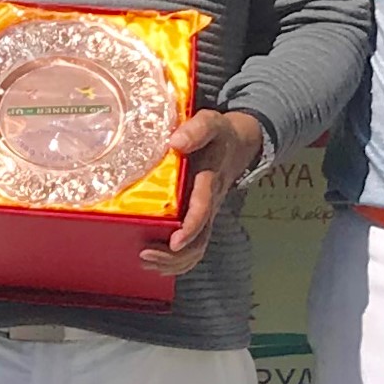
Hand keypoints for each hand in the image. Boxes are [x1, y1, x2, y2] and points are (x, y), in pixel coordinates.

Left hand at [144, 110, 265, 279]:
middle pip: (199, 240)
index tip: (175, 241)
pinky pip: (192, 246)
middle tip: (144, 254)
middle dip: (173, 254)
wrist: (239, 143)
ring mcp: (206, 214)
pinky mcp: (200, 218)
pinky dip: (174, 260)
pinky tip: (153, 261)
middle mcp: (210, 204)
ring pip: (196, 249)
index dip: (191, 227)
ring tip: (144, 260)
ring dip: (172, 262)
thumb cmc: (220, 134)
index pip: (203, 208)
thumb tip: (176, 141)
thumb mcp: (211, 122)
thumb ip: (197, 129)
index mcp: (211, 182)